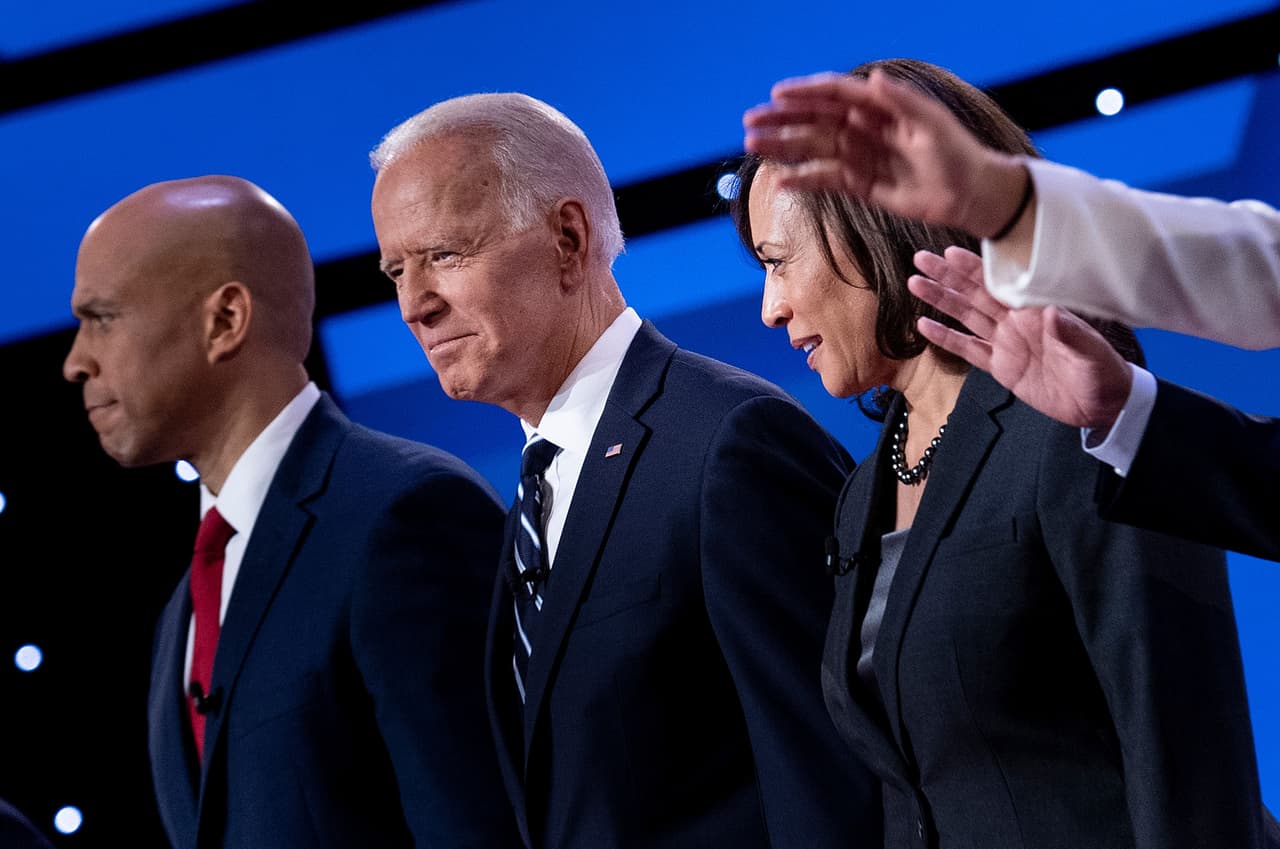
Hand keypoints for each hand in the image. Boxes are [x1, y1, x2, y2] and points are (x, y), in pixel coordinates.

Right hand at [742, 69, 1024, 237]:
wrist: (970, 195)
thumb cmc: (957, 154)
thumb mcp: (931, 123)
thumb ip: (901, 101)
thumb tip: (871, 78)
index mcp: (880, 107)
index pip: (835, 94)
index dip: (805, 93)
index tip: (776, 95)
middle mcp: (865, 128)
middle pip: (815, 120)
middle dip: (782, 121)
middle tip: (750, 124)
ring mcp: (861, 156)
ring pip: (814, 149)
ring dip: (784, 147)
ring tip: (752, 147)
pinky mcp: (861, 184)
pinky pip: (826, 179)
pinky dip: (803, 179)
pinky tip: (780, 180)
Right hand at [907, 246, 1131, 429]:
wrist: (1102, 404)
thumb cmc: (1102, 371)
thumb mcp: (1091, 352)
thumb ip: (1070, 332)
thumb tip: (1051, 311)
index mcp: (1037, 312)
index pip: (1000, 284)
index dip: (975, 268)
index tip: (951, 254)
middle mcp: (1017, 322)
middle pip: (975, 294)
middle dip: (947, 276)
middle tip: (921, 259)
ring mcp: (1006, 343)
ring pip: (966, 316)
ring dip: (941, 300)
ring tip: (915, 284)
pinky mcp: (1001, 367)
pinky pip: (968, 350)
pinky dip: (946, 338)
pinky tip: (924, 326)